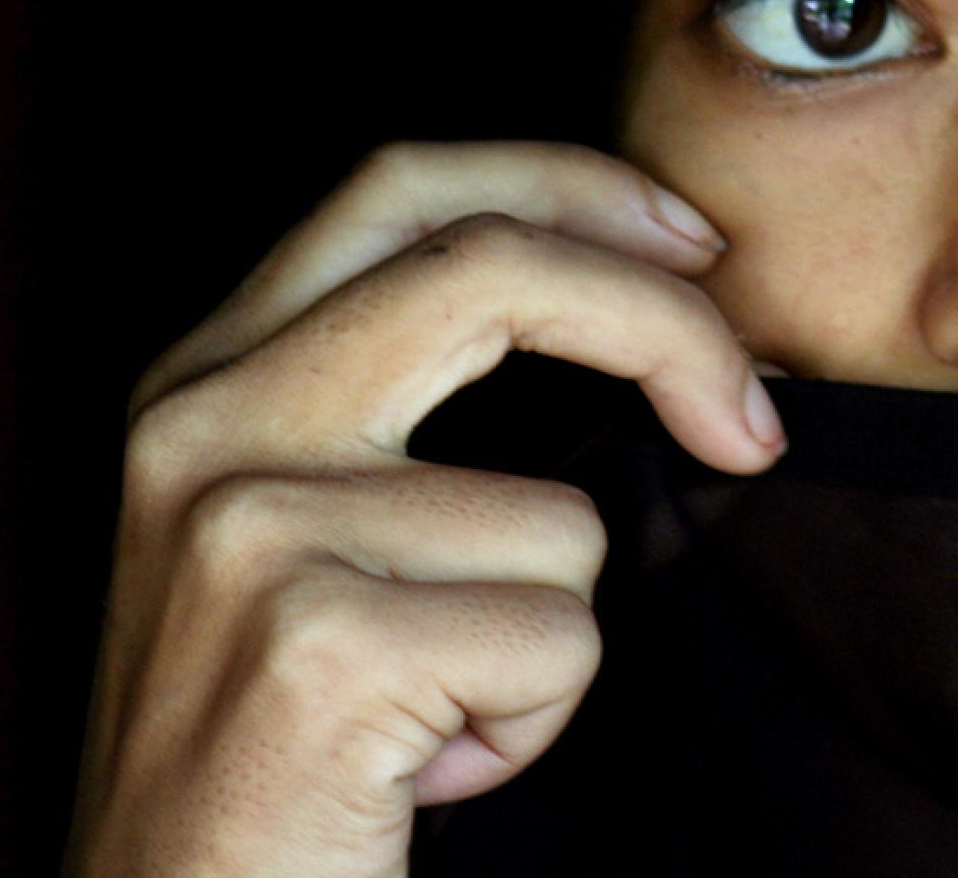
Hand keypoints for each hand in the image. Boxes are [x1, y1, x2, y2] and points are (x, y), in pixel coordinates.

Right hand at [64, 141, 785, 877]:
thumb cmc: (274, 743)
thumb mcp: (299, 533)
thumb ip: (400, 402)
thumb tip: (639, 292)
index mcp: (204, 377)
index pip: (404, 187)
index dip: (573, 184)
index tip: (696, 239)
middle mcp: (202, 426)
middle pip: (496, 267)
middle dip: (672, 328)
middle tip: (755, 424)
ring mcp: (249, 530)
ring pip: (560, 519)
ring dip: (549, 642)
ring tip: (438, 713)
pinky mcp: (315, 647)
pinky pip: (556, 642)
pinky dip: (530, 722)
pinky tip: (421, 773)